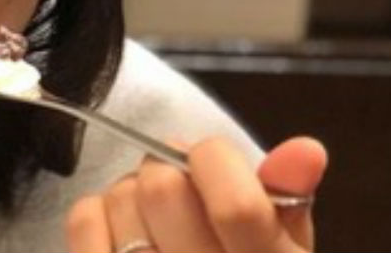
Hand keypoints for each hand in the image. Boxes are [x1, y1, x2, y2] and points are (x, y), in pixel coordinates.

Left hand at [66, 136, 327, 252]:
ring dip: (133, 192)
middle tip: (180, 184)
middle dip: (169, 169)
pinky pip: (85, 220)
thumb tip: (306, 148)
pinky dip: (100, 210)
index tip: (210, 160)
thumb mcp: (284, 252)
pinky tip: (123, 231)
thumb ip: (289, 202)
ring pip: (120, 198)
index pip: (236, 206)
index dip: (214, 160)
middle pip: (163, 190)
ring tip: (154, 216)